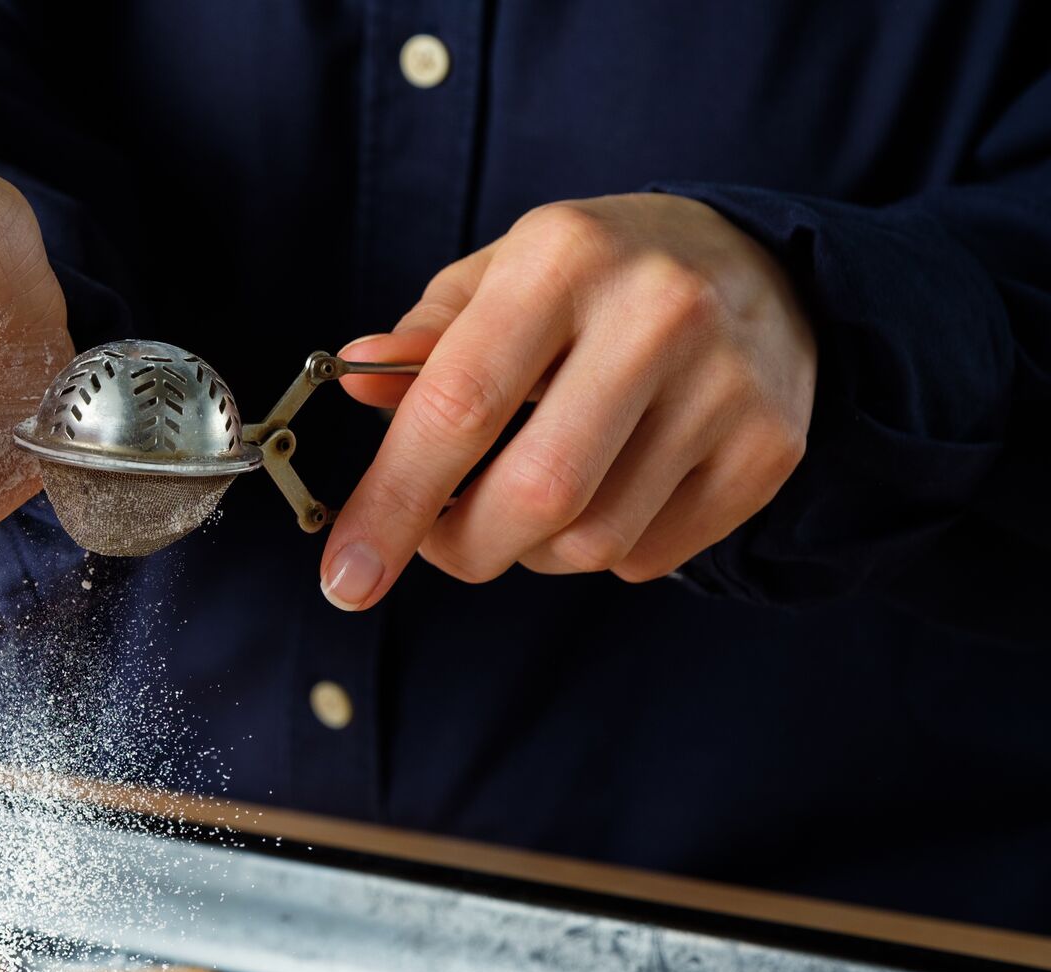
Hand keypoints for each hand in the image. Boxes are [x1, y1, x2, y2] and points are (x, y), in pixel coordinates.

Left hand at [322, 194, 814, 607]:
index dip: (392, 502)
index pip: (458, 406)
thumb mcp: (502, 275)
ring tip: (528, 498)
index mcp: (563, 258)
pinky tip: (606, 490)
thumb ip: (425, 339)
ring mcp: (725, 385)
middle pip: (533, 496)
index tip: (345, 571)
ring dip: (530, 550)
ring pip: (590, 542)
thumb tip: (357, 385)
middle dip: (461, 548)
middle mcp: (657, 314)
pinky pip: (648, 555)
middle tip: (437, 542)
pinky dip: (602, 551)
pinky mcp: (769, 448)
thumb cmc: (596, 281)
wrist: (761, 268)